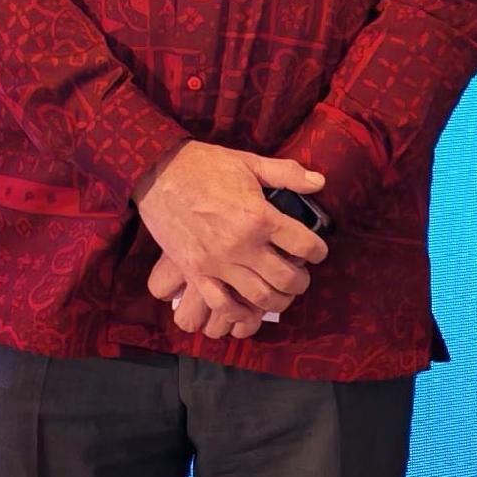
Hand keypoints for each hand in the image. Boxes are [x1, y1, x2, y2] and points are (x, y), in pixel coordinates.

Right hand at [136, 141, 329, 334]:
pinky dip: (241, 314)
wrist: (157, 172)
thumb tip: (319, 182)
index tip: (317, 251)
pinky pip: (223, 305)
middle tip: (301, 276)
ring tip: (281, 293)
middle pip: (287, 278)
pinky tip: (249, 309)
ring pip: (260, 297)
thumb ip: (286, 173)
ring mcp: (218, 263)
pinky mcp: (196, 272)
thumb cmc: (204, 165)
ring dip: (278, 301)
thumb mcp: (248, 162)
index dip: (318, 250)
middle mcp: (242, 245)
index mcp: (259, 216)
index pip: (305, 244)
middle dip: (301, 281)